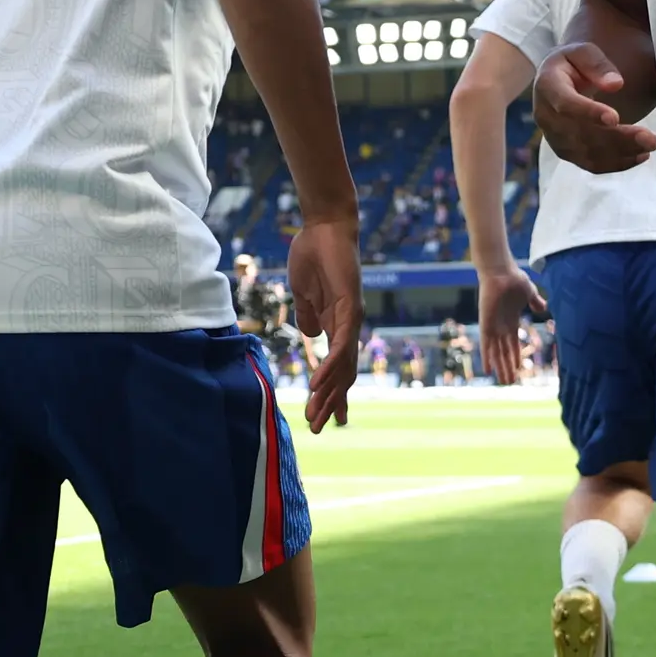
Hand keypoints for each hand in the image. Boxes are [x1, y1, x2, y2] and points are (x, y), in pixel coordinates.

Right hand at [286, 214, 362, 432]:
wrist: (325, 227)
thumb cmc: (314, 255)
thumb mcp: (304, 294)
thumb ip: (308, 316)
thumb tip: (310, 335)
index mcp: (336, 324)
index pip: (337, 367)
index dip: (330, 393)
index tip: (323, 417)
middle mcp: (348, 326)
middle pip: (342, 375)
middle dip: (330, 403)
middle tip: (319, 429)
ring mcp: (351, 319)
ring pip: (342, 367)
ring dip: (328, 394)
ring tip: (317, 417)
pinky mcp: (349, 309)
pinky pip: (340, 346)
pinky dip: (331, 367)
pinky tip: (321, 384)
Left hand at [475, 258, 547, 385]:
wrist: (501, 272)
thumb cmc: (514, 280)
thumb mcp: (529, 293)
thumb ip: (535, 302)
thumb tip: (543, 307)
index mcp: (511, 321)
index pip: (513, 344)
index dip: (515, 357)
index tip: (518, 369)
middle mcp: (500, 327)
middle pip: (504, 353)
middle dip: (507, 367)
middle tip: (509, 382)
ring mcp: (493, 327)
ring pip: (496, 353)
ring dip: (500, 367)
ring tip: (504, 381)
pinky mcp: (486, 324)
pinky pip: (486, 345)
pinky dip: (486, 358)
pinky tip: (487, 370)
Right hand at [531, 44, 655, 173]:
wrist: (559, 81)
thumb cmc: (574, 63)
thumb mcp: (583, 52)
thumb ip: (597, 65)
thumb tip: (616, 84)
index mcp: (547, 86)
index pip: (565, 103)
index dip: (588, 112)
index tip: (615, 118)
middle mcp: (545, 116)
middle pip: (582, 134)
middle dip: (618, 138)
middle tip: (650, 139)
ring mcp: (554, 138)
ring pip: (588, 153)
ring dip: (622, 152)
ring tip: (651, 145)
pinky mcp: (567, 152)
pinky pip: (590, 164)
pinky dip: (616, 163)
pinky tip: (640, 155)